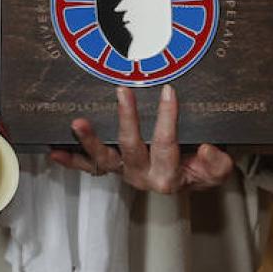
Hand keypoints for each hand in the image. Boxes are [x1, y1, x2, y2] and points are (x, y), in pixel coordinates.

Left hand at [49, 86, 234, 193]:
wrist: (191, 180)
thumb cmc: (202, 170)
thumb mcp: (218, 170)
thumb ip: (216, 163)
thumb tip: (205, 150)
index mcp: (167, 177)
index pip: (167, 144)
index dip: (167, 118)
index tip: (168, 92)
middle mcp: (141, 176)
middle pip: (130, 147)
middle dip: (126, 119)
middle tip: (122, 91)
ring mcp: (123, 172)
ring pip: (103, 160)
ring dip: (88, 141)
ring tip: (77, 123)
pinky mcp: (111, 168)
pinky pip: (88, 167)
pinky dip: (71, 160)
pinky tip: (54, 151)